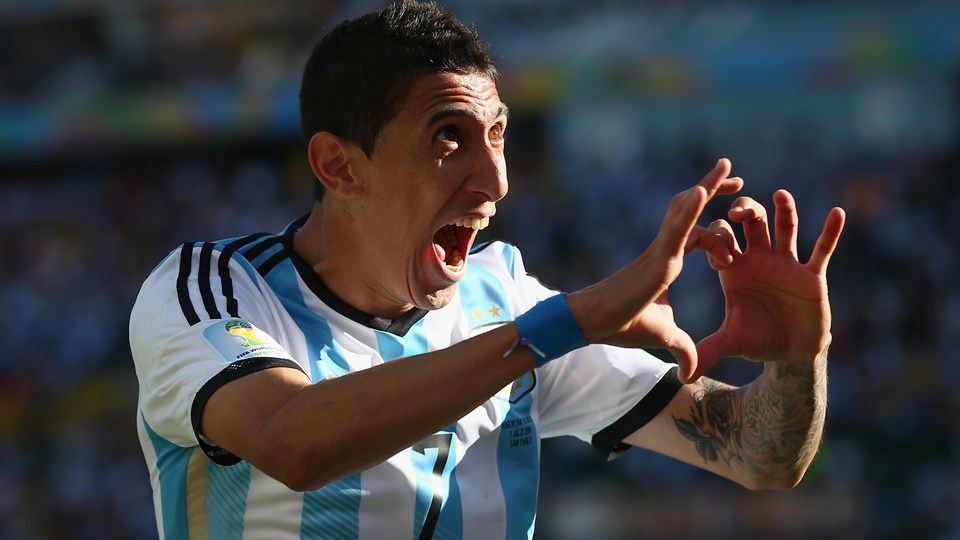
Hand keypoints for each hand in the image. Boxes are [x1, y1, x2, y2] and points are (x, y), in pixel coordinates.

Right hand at [568, 158, 741, 376]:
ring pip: (686, 210)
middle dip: (714, 190)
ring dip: (708, 186)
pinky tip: (706, 189)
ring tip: (729, 166)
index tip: (733, 218)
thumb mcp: (664, 336)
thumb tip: (690, 372)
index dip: (714, 223)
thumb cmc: (622, 325)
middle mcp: (666, 250)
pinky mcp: (658, 258)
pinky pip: (678, 228)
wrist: (595, 324)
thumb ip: (682, 347)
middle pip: (692, 211)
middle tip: (738, 178)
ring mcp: (662, 251)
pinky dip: (692, 209)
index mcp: (668, 262)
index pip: (696, 233)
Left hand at [686, 190, 845, 382]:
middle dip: (745, 212)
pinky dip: (831, 231)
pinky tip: (838, 213)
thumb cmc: (759, 340)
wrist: (791, 353)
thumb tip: (683, 373)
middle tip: (737, 211)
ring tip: (780, 195)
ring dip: (784, 211)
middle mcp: (760, 259)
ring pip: (785, 228)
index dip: (716, 242)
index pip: (721, 241)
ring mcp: (786, 263)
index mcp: (734, 268)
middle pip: (751, 223)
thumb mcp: (731, 343)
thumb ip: (708, 350)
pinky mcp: (812, 275)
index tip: (717, 258)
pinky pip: (822, 249)